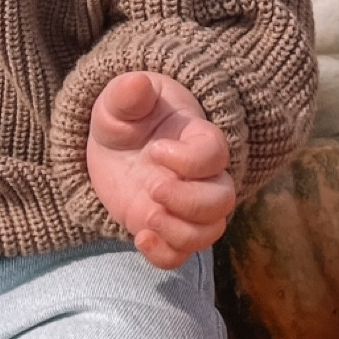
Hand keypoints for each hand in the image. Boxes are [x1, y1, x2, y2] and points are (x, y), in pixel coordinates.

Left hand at [86, 72, 234, 269]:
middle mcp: (200, 176)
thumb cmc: (125, 115)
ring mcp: (185, 205)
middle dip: (189, 201)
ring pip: (210, 231)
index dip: (190, 160)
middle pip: (223, 199)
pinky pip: (182, 254)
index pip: (215, 154)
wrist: (114, 144)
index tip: (155, 150)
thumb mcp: (119, 100)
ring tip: (147, 218)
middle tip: (152, 188)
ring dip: (181, 232)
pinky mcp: (166, 227)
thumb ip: (127, 94)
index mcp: (196, 138)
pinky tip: (140, 237)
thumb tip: (136, 84)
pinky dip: (165, 254)